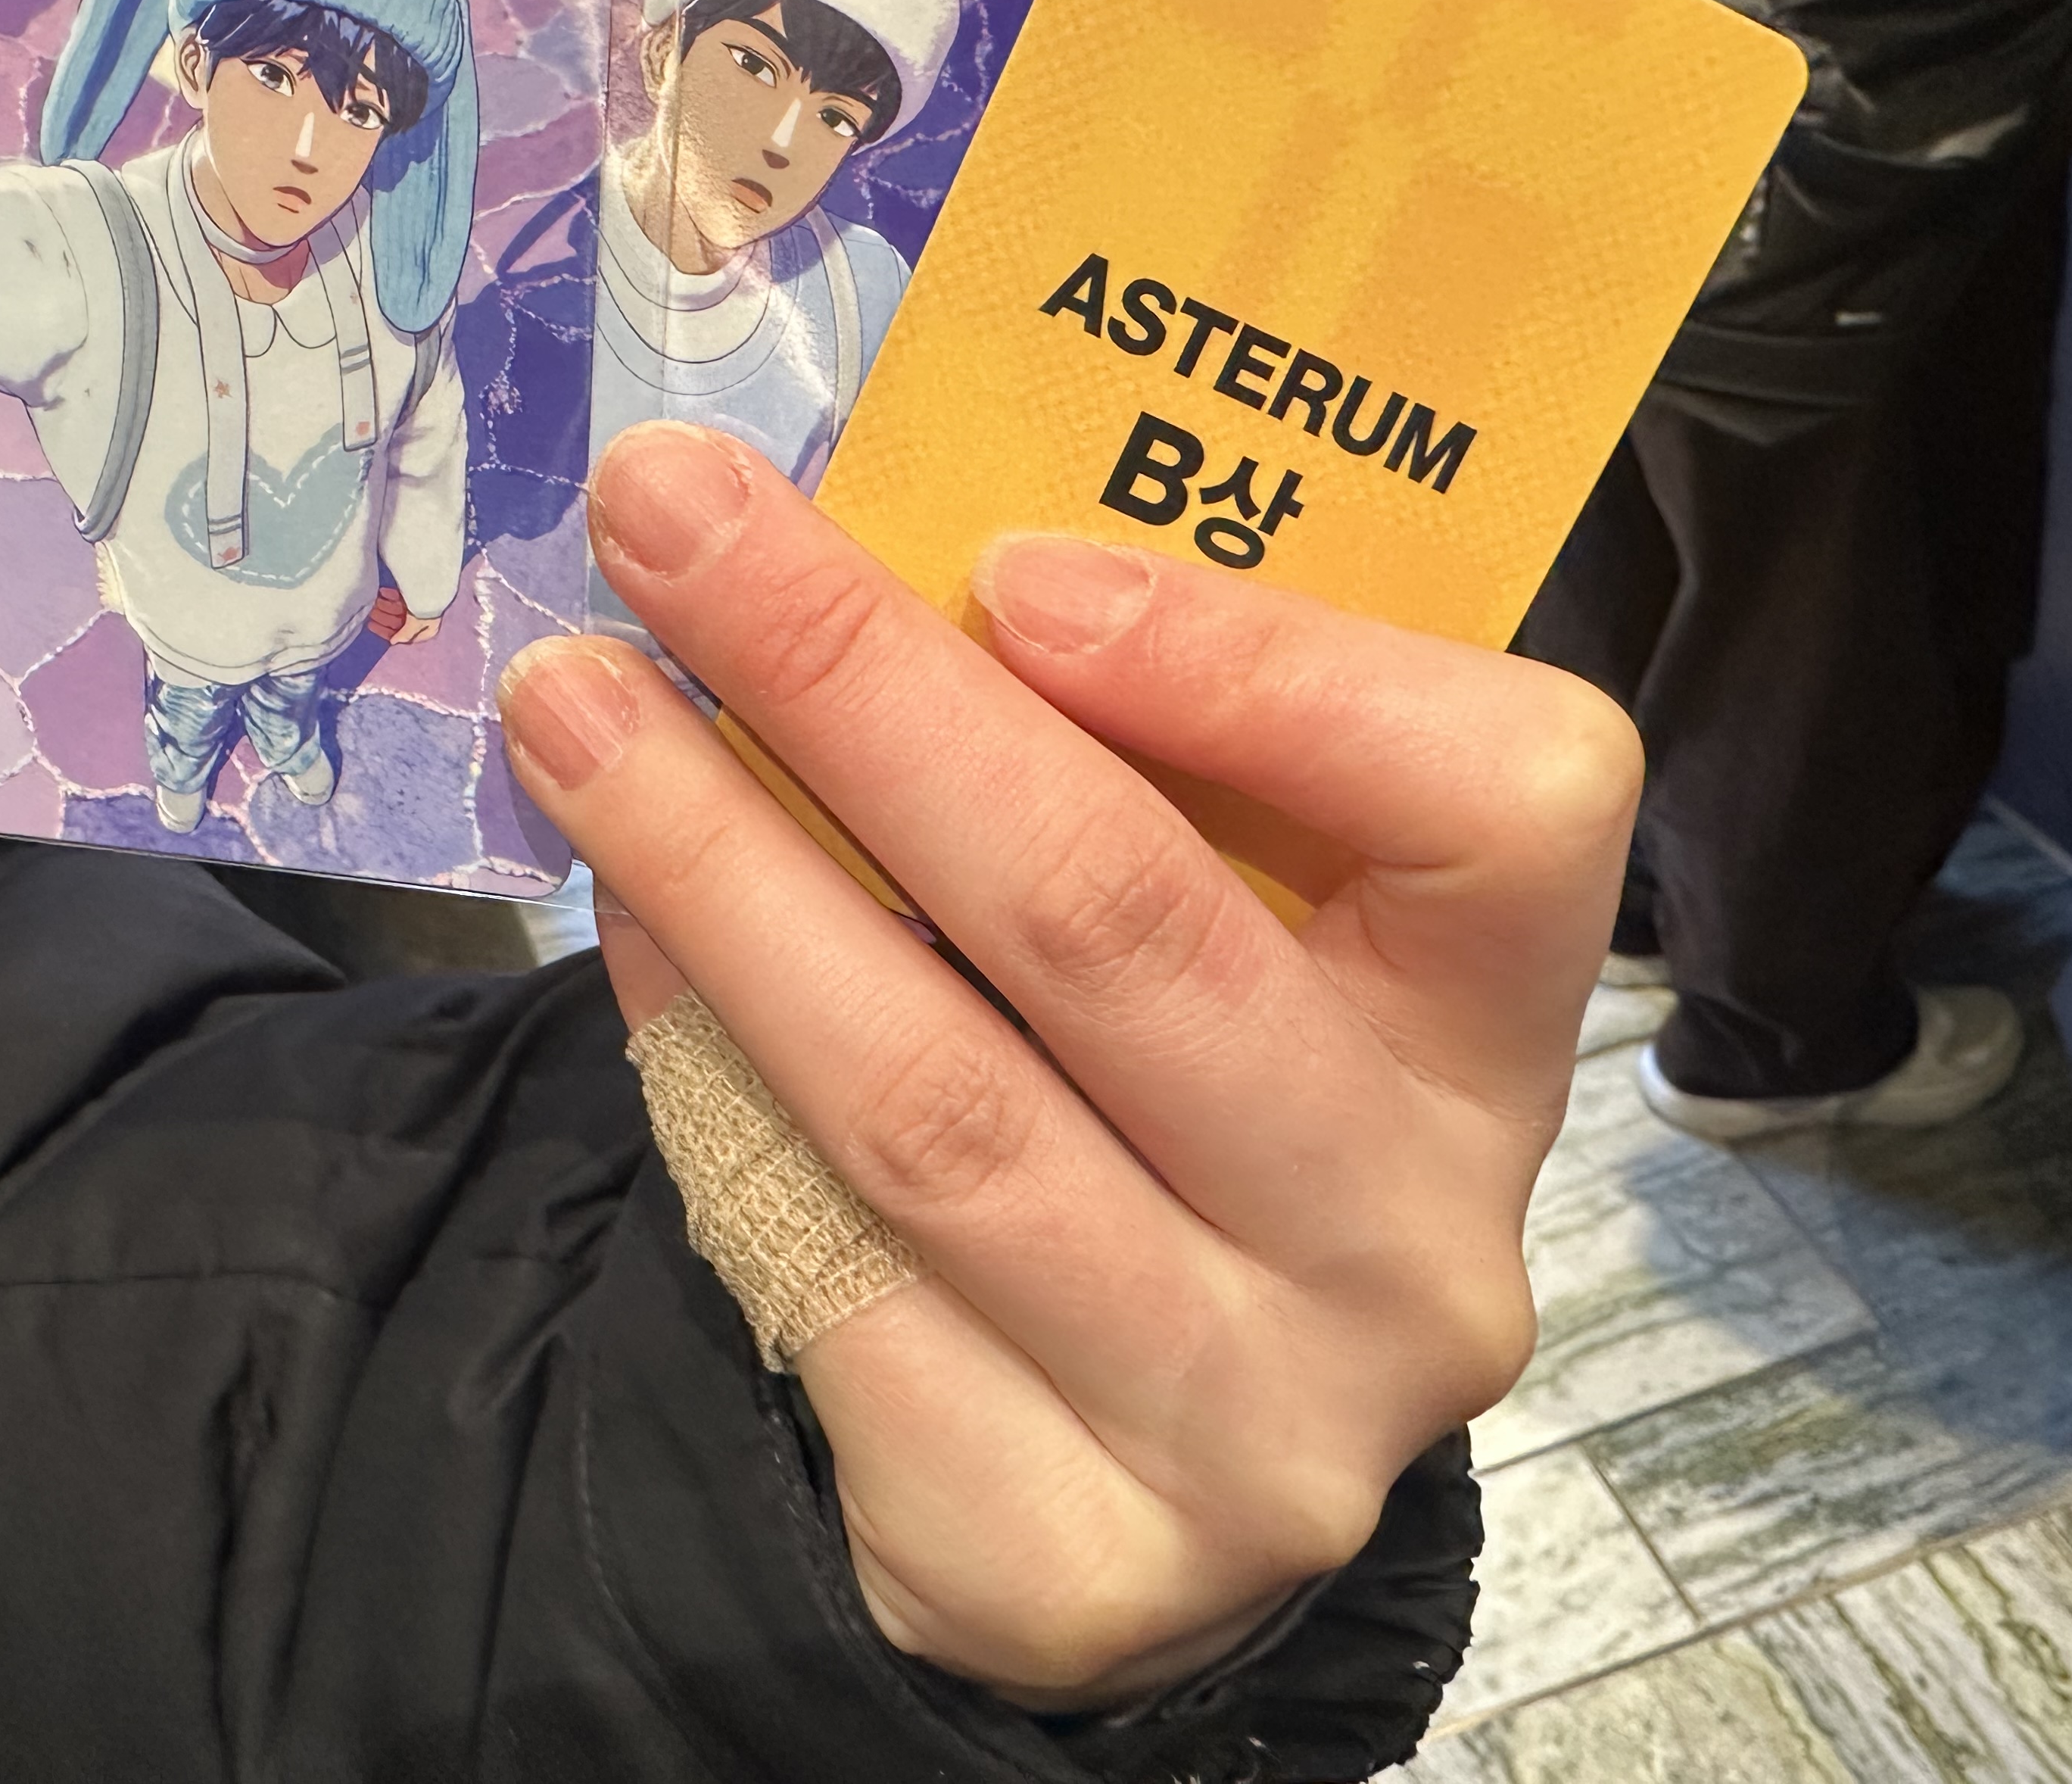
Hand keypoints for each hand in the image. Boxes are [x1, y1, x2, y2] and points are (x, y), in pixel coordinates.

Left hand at [368, 587, 438, 644]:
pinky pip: (401, 597)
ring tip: (376, 601)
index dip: (386, 631)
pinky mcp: (416, 593)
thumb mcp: (415, 626)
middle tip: (372, 612)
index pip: (403, 635)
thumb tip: (393, 642)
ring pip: (398, 609)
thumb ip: (405, 634)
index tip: (372, 625)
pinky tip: (382, 592)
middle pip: (399, 621)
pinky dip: (391, 595)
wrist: (436, 587)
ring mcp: (418, 606)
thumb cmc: (427, 610)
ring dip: (385, 605)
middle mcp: (422, 620)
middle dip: (383, 616)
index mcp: (426, 630)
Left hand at [497, 424, 1633, 1707]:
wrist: (1127, 1443)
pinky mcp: (1060, 1558)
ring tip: (569, 704)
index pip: (1503, 804)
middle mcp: (1414, 1243)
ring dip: (716, 869)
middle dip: (858, 688)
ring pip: (934, 1106)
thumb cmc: (1166, 1086)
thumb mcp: (1231, 909)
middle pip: (1125, 923)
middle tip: (666, 513)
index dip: (1259, 667)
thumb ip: (1133, 753)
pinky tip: (616, 920)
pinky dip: (692, 1065)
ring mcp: (1252, 1429)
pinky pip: (820, 1270)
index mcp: (1495, 1030)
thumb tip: (866, 555)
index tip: (1004, 564)